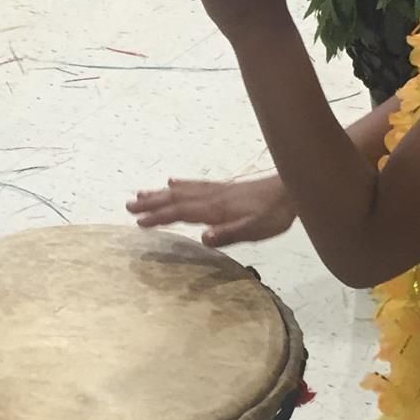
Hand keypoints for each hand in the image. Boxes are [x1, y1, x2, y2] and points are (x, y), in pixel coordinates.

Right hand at [127, 174, 295, 249]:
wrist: (292, 187)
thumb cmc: (275, 214)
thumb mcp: (255, 230)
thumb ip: (229, 233)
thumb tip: (204, 238)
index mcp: (215, 209)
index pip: (181, 213)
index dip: (159, 217)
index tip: (137, 222)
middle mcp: (212, 197)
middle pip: (176, 199)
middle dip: (151, 204)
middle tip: (127, 206)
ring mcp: (217, 190)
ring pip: (182, 191)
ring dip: (160, 194)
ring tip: (140, 193)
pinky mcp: (225, 188)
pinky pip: (196, 185)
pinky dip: (181, 184)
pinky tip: (173, 182)